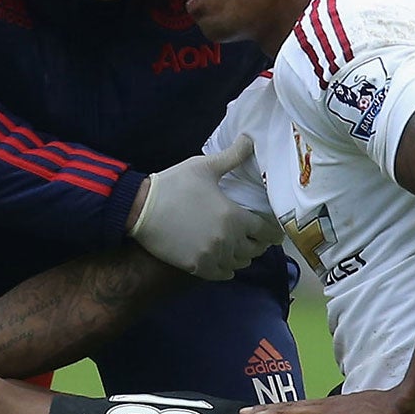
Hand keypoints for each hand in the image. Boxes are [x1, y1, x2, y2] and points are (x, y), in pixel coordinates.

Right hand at [127, 134, 282, 280]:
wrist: (141, 208)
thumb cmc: (175, 184)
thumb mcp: (204, 167)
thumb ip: (232, 156)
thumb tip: (250, 139)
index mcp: (234, 216)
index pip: (265, 231)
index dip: (272, 231)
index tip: (273, 231)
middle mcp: (227, 240)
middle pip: (255, 250)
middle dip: (257, 243)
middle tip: (254, 237)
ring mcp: (212, 256)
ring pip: (239, 263)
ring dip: (242, 255)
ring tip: (238, 247)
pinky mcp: (197, 267)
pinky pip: (222, 274)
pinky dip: (226, 269)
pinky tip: (224, 261)